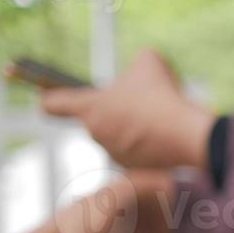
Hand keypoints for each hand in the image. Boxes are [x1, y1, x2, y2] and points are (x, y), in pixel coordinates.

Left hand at [42, 50, 213, 170]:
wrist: (188, 136)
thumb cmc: (163, 97)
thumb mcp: (149, 62)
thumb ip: (137, 62)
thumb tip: (142, 68)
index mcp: (90, 108)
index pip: (54, 105)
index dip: (49, 100)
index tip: (44, 100)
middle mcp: (97, 134)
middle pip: (97, 119)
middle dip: (114, 111)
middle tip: (139, 103)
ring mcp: (115, 155)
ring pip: (120, 136)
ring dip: (132, 127)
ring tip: (158, 118)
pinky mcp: (136, 170)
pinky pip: (138, 152)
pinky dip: (150, 144)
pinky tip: (167, 136)